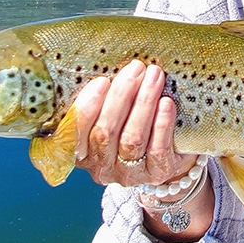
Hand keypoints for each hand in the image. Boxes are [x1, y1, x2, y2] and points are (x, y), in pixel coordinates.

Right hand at [72, 60, 199, 186]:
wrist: (169, 155)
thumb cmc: (132, 125)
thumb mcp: (112, 116)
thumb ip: (104, 100)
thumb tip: (109, 67)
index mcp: (81, 152)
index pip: (75, 133)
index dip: (87, 107)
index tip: (101, 81)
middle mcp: (102, 168)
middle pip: (105, 133)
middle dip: (121, 96)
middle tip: (136, 68)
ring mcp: (129, 174)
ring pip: (132, 139)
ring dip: (143, 103)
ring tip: (155, 76)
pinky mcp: (157, 174)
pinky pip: (158, 150)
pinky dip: (161, 124)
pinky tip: (166, 103)